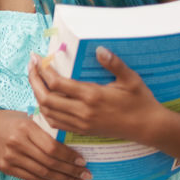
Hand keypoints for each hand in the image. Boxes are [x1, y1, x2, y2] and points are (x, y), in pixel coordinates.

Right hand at [0, 106, 90, 179]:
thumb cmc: (8, 120)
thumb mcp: (26, 118)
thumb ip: (44, 129)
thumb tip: (70, 142)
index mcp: (25, 128)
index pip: (52, 146)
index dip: (69, 156)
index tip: (83, 161)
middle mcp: (17, 143)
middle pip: (49, 161)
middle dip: (71, 171)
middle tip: (86, 175)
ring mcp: (11, 157)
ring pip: (42, 172)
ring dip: (63, 179)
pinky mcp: (7, 168)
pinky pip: (32, 178)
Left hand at [28, 47, 162, 142]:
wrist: (148, 127)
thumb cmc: (140, 100)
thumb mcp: (130, 79)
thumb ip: (114, 63)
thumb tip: (99, 49)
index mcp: (92, 96)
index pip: (57, 83)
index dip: (43, 70)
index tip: (37, 58)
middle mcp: (83, 111)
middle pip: (46, 98)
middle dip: (33, 81)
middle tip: (30, 65)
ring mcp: (81, 124)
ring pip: (48, 112)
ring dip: (37, 95)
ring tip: (35, 79)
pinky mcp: (83, 131)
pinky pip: (56, 124)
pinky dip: (45, 111)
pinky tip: (45, 99)